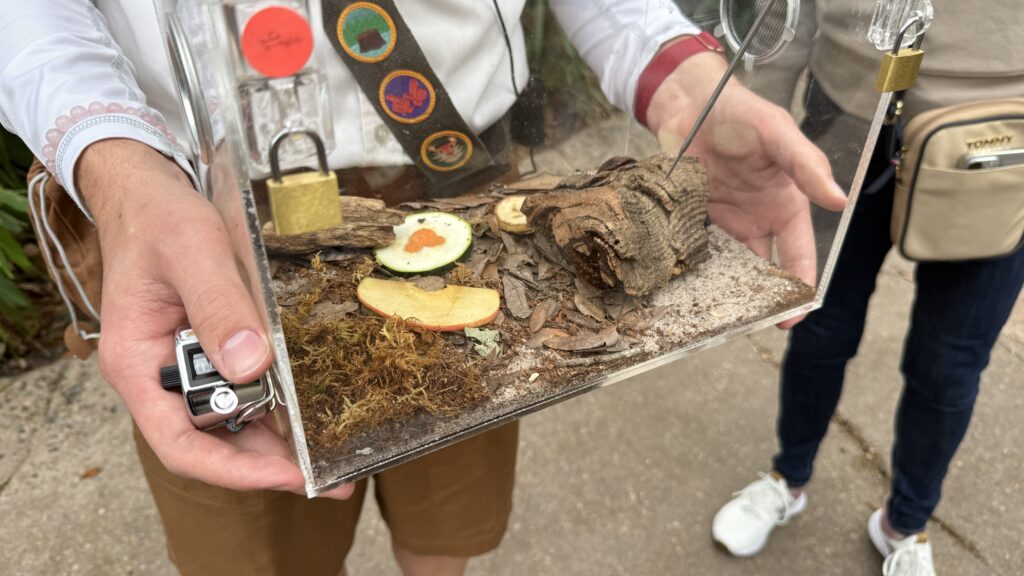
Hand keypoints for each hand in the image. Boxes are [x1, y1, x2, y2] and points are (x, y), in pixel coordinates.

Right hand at [77, 139, 351, 497]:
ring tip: (334, 457)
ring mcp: (184, 368)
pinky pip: (240, 390)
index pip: (180, 443)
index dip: (235, 470)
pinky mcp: (208, 352)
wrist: (148, 196)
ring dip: (277, 442)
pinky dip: (274, 405)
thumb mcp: (193, 251)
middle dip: (269, 466)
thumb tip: (251, 366)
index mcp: (137, 365)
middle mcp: (159, 378)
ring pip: (229, 421)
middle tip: (333, 479)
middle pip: (211, 442)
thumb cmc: (159, 220)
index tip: (290, 477)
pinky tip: (312, 411)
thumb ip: (220, 306)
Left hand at [646, 51, 846, 327]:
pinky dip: (695, 268)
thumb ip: (805, 164)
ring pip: (731, 266)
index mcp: (787, 204)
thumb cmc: (741, 114)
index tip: (792, 318)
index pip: (800, 254)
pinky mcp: (695, 219)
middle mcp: (758, 218)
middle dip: (761, 298)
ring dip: (726, 288)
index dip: (800, 287)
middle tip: (749, 326)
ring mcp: (725, 221)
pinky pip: (699, 250)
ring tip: (717, 315)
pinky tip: (687, 288)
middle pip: (766, 269)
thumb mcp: (778, 134)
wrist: (690, 102)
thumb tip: (838, 200)